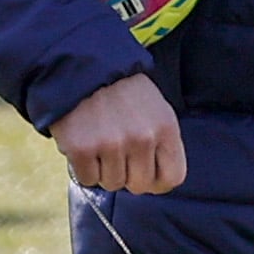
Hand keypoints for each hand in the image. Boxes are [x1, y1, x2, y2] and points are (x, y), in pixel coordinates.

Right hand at [54, 74, 184, 193]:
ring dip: (104, 170)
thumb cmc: (122, 93)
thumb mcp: (156, 110)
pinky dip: (83, 168)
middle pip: (140, 185)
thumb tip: (156, 182)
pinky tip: (84, 145)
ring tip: (100, 143)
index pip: (172, 178)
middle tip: (117, 153)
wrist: (81, 68)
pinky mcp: (81, 148)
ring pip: (112, 184)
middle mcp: (142, 138)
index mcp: (165, 128)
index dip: (157, 181)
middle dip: (128, 175)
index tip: (145, 173)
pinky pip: (87, 179)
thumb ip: (162, 144)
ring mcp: (111, 144)